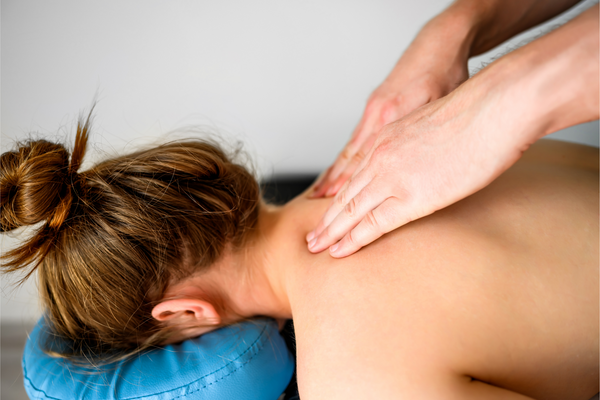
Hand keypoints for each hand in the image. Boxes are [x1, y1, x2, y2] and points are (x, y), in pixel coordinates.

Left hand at [306, 66, 538, 256]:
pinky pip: (373, 223)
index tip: (326, 212)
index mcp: (386, 138)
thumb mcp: (431, 125)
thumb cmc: (477, 114)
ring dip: (332, 232)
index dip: (337, 196)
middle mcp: (381, 157)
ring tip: (316, 249)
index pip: (353, 174)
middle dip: (326, 219)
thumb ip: (417, 146)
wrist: (493, 107)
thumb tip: (423, 163)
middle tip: (311, 239)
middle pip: (345, 194)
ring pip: (351, 210)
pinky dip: (353, 239)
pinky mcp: (411, 197)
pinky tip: (340, 251)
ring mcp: (392, 177)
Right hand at [311, 13, 471, 197]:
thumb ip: (425, 134)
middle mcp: (377, 117)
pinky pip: (356, 140)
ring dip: (335, 175)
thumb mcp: (442, 105)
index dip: (349, 186)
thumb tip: (420, 164)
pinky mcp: (376, 109)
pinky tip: (338, 171)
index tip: (335, 208)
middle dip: (335, 187)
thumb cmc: (445, 73)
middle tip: (321, 209)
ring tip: (319, 195)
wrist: (439, 44)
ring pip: (350, 151)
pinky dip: (345, 159)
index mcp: (392, 115)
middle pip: (351, 159)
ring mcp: (374, 113)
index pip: (363, 160)